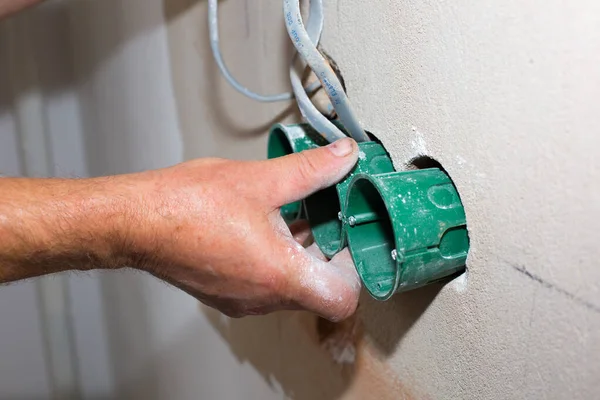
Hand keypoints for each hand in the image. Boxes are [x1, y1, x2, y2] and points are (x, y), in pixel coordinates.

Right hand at [123, 138, 361, 321]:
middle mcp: (263, 298)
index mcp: (279, 276)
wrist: (135, 221)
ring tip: (296, 219)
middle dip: (328, 257)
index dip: (354, 270)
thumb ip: (311, 170)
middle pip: (319, 292)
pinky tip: (266, 227)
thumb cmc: (187, 205)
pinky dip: (276, 262)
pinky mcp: (226, 295)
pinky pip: (266, 286)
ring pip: (291, 289)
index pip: (342, 300)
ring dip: (301, 258)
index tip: (347, 240)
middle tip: (326, 221)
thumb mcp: (261, 179)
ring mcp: (243, 300)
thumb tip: (344, 157)